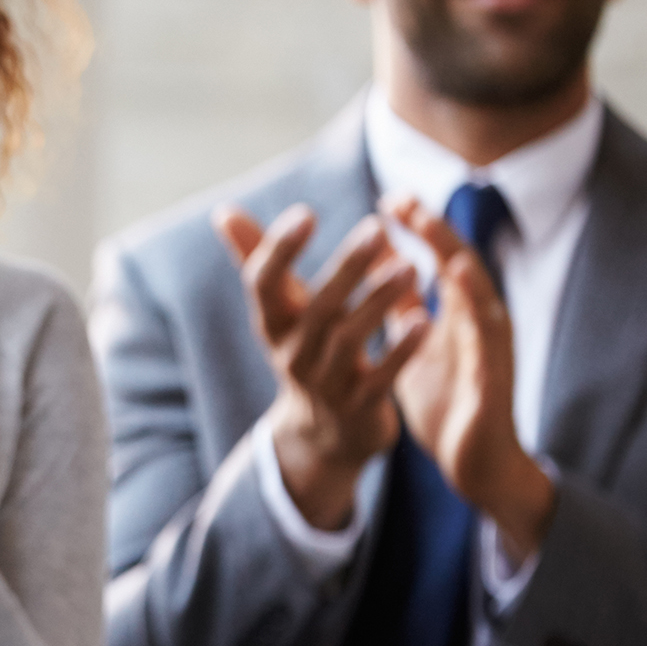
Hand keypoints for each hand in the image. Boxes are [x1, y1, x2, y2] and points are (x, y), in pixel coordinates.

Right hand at [216, 203, 425, 530]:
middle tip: (377, 228)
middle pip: (317, 307)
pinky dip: (401, 350)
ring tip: (411, 265)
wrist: (321, 434)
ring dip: (379, 301)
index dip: (279, 250)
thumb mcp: (277, 311)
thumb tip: (221, 211)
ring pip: (350, 339)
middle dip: (346, 268)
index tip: (305, 212)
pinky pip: (381, 377)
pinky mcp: (360, 407)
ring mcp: (325, 382)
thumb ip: (255, 258)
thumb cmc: (303, 351)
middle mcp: (292, 353)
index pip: (263, 283)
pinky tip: (425, 319)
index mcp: (271, 324)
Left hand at [384, 194, 555, 560]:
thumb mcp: (416, 347)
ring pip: (481, 302)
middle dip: (437, 234)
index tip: (389, 198)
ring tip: (437, 240)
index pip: (439, 260)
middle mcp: (480, 324)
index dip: (418, 229)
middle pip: (462, 268)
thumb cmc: (448, 401)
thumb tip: (385, 266)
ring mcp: (491, 352)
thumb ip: (405, 308)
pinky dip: (475, 326)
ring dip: (461, 270)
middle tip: (407, 203)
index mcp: (458, 314)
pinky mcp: (495, 384)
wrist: (473, 463)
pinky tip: (461, 307)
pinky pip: (487, 352)